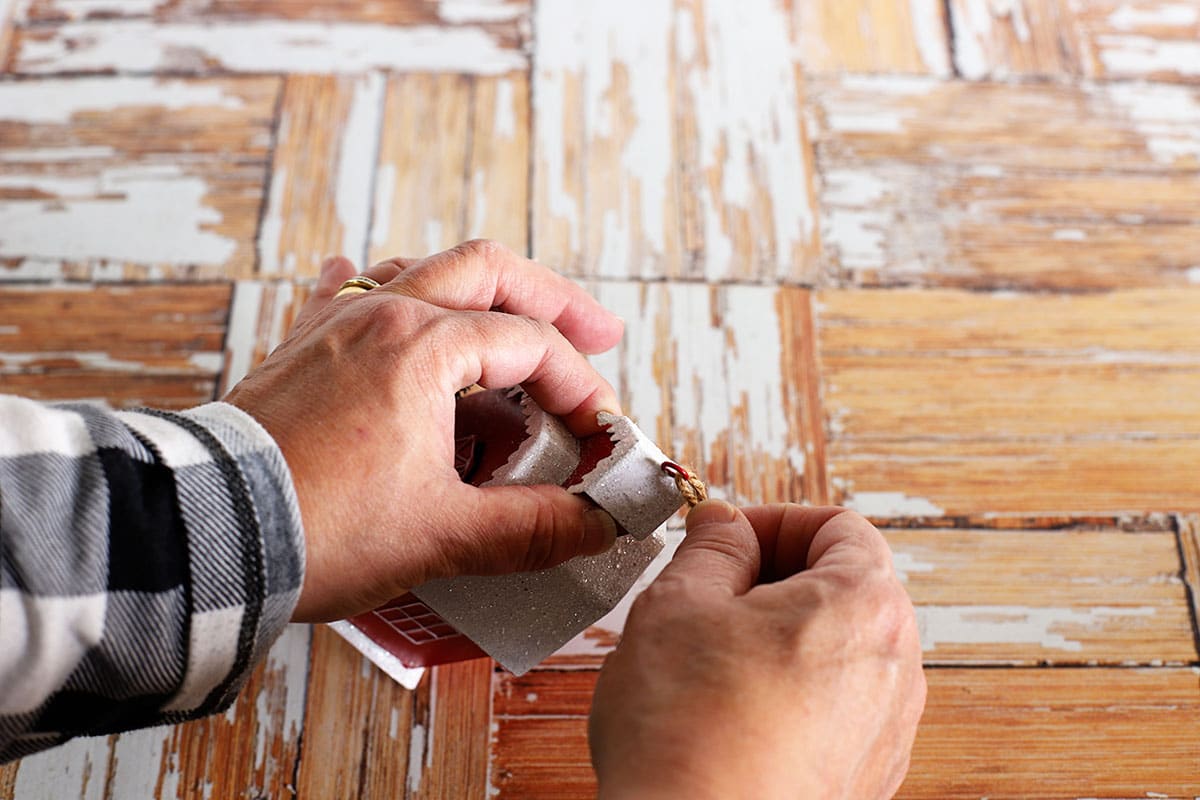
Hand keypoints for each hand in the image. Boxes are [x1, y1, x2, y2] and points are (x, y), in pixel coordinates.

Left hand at [225, 240, 625, 621]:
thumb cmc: (313, 528)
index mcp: (421, 347)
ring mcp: (333, 326)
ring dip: (479, 295)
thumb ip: (533, 529)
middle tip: (599, 331)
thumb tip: (597, 526)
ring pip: (423, 273)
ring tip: (511, 326)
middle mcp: (379, 317)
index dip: (581, 387)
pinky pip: (347, 293)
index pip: (531, 345)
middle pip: (487, 271)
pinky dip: (383, 291)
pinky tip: (378, 289)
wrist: (202, 534)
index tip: (599, 434)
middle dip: (552, 299)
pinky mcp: (299, 351)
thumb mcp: (442, 534)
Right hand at [588, 501, 925, 799]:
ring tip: (712, 657)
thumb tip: (724, 526)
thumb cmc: (688, 731)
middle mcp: (896, 668)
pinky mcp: (865, 777)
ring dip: (780, 635)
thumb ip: (711, 547)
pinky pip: (836, 707)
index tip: (726, 538)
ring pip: (840, 649)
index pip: (839, 525)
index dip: (772, 521)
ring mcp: (886, 731)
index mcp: (864, 605)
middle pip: (847, 586)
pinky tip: (730, 709)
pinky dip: (791, 691)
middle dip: (776, 576)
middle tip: (711, 592)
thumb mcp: (678, 603)